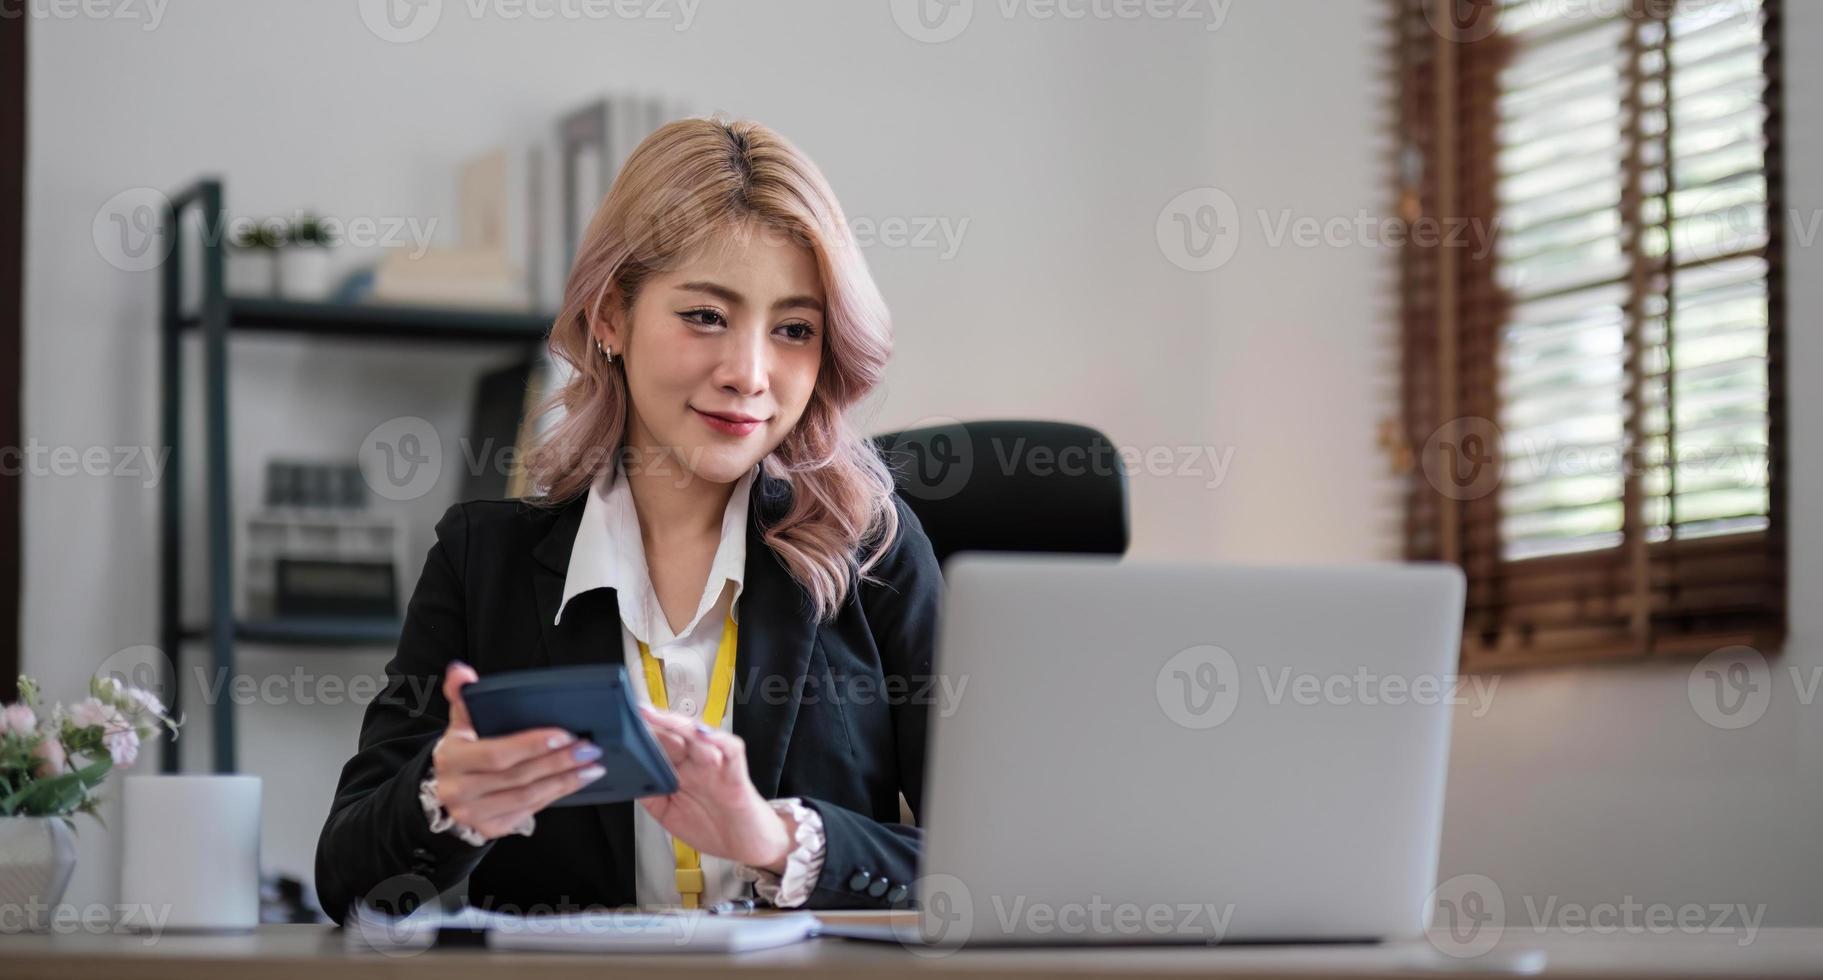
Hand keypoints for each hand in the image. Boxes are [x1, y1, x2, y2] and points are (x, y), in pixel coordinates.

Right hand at [429, 660, 606, 839]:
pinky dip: (555, 795)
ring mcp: (473, 814)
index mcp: (451, 759)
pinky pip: (529, 811)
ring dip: (564, 781)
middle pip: (517, 776)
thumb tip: (461, 671)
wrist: (446, 790)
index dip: (532, 745)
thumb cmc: (462, 751)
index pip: (497, 753)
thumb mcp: (459, 723)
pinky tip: (574, 782)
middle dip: (558, 762)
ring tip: (591, 766)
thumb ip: (462, 695)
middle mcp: (458, 790)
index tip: (564, 734)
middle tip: (588, 749)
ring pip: (528, 797)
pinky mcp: (490, 828)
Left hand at [638, 705, 794, 872]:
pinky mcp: (736, 775)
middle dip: (653, 724)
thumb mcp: (670, 814)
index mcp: (680, 771)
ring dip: (677, 725)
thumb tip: (626, 778)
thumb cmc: (713, 827)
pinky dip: (718, 740)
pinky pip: (731, 751)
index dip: (640, 734)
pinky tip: (702, 734)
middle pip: (675, 734)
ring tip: (656, 718)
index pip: (659, 744)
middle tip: (632, 715)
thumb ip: (651, 794)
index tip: (619, 726)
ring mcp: (717, 766)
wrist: (750, 846)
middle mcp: (698, 763)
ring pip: (698, 736)